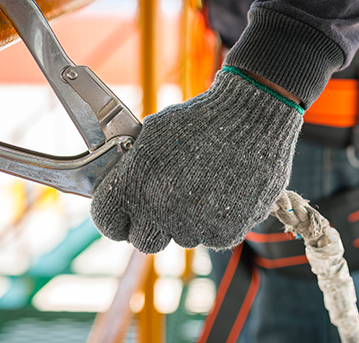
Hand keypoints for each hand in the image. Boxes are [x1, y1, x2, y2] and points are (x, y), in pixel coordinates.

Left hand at [90, 67, 303, 252]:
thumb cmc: (200, 120)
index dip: (116, 218)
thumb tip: (122, 185)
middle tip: (166, 205)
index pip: (107, 221)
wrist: (251, 118)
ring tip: (203, 188)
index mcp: (134, 184)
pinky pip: (210, 237)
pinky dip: (215, 222)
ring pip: (181, 238)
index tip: (126, 214)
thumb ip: (131, 166)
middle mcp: (160, 210)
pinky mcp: (224, 232)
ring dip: (187, 221)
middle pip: (143, 241)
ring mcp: (193, 225)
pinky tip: (223, 193)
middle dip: (151, 226)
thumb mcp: (152, 133)